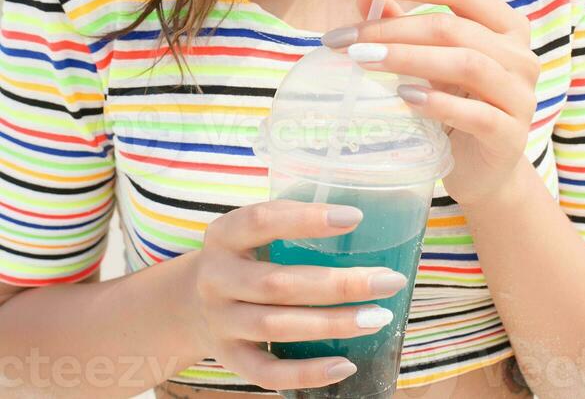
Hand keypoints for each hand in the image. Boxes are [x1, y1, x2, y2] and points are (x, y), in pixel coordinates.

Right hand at [188, 198, 408, 392]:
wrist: (189, 304)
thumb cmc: (244, 257)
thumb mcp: (252, 232)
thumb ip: (291, 225)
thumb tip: (365, 222)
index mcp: (224, 234)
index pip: (262, 220)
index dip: (307, 219)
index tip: (355, 218)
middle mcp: (216, 278)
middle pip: (278, 283)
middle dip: (339, 283)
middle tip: (388, 280)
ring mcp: (221, 321)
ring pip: (277, 327)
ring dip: (333, 324)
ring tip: (379, 317)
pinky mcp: (230, 359)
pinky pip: (268, 373)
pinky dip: (308, 372)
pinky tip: (346, 364)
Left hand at [321, 0, 539, 208]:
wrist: (483, 170)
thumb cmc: (455, 103)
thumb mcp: (429, 59)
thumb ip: (400, 23)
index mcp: (504, 24)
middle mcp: (519, 54)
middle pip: (454, 27)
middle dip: (393, 29)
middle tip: (347, 40)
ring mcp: (520, 95)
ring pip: (467, 64)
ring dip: (409, 58)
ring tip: (365, 61)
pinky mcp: (511, 136)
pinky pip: (477, 114)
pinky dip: (438, 102)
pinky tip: (405, 96)